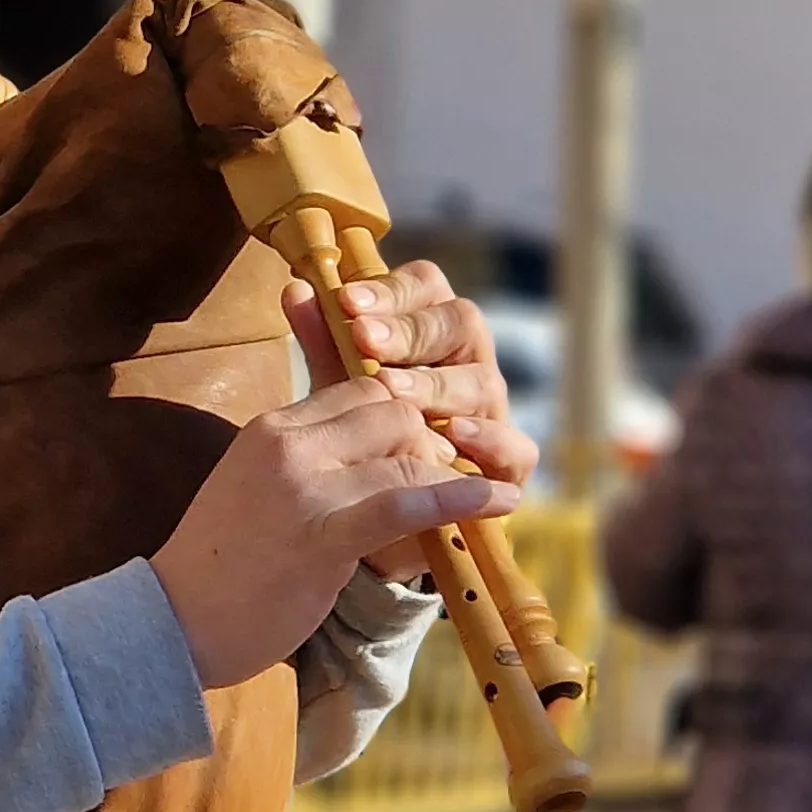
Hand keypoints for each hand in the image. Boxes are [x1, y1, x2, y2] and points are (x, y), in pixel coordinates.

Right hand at [148, 378, 523, 689]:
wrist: (172, 623)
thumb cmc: (218, 565)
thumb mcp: (252, 488)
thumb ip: (302, 459)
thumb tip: (358, 449)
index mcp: (271, 427)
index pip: (361, 390)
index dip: (403, 417)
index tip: (426, 450)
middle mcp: (287, 444)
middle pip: (391, 408)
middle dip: (428, 440)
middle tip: (446, 479)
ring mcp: (304, 487)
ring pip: (405, 447)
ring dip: (447, 472)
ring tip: (478, 497)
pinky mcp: (322, 535)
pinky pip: (405, 500)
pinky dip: (459, 497)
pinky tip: (497, 502)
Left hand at [281, 267, 524, 466]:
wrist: (379, 523)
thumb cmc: (360, 443)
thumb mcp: (336, 391)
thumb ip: (324, 344)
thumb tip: (295, 289)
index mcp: (431, 334)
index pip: (427, 288)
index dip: (392, 289)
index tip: (348, 301)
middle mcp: (466, 365)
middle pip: (460, 323)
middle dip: (409, 331)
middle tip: (363, 338)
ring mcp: (490, 413)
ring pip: (483, 381)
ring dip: (436, 384)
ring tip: (392, 389)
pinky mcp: (507, 469)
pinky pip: (516, 446)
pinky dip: (490, 438)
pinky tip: (455, 433)